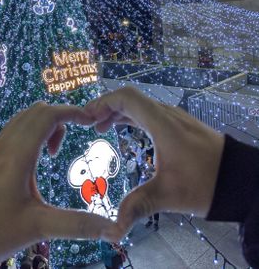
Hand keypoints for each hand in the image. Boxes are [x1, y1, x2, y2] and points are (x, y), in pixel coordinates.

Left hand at [0, 103, 120, 268]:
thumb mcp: (38, 228)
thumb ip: (78, 225)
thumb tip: (115, 231)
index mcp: (17, 155)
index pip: (48, 115)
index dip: (73, 111)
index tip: (92, 120)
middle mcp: (4, 146)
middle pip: (36, 111)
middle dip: (61, 116)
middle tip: (78, 135)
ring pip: (23, 119)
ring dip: (45, 124)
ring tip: (55, 150)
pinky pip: (13, 131)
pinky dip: (31, 132)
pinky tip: (36, 159)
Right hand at [85, 87, 224, 232]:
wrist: (239, 179)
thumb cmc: (205, 182)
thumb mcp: (168, 195)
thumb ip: (138, 205)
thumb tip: (113, 228)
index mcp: (161, 123)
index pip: (126, 97)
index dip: (103, 102)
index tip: (87, 117)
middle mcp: (166, 115)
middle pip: (130, 98)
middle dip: (106, 107)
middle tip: (87, 124)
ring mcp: (174, 118)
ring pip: (140, 105)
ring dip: (118, 112)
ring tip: (100, 127)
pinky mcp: (178, 126)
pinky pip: (149, 113)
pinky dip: (131, 117)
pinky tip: (124, 129)